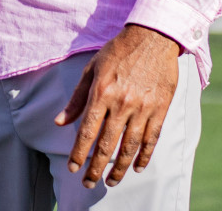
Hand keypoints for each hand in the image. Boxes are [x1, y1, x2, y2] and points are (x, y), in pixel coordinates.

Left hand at [55, 24, 181, 188]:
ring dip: (120, 168)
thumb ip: (77, 99)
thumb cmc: (117, 52)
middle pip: (107, 144)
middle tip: (88, 183)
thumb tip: (60, 122)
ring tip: (112, 181)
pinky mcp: (160, 109)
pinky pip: (152, 139)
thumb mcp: (91, 69)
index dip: (78, 153)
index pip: (87, 131)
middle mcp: (122, 103)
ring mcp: (143, 108)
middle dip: (96, 167)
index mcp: (101, 93)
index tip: (72, 168)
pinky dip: (144, 156)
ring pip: (130, 146)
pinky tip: (137, 167)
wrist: (152, 37)